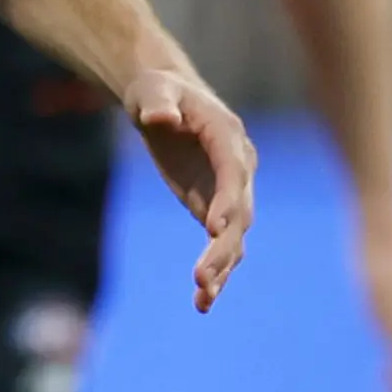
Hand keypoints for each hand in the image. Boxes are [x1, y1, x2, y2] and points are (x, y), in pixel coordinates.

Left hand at [125, 67, 256, 311]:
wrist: (164, 100)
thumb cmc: (157, 91)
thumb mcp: (152, 90)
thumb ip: (157, 103)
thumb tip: (161, 118)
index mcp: (227, 136)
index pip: (233, 171)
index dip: (228, 199)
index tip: (214, 227)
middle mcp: (239, 167)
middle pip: (240, 212)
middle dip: (223, 246)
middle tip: (200, 276)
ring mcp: (230, 192)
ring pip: (234, 237)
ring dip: (222, 268)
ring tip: (202, 296)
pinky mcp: (214, 209)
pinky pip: (221, 245)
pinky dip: (216, 272)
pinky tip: (202, 302)